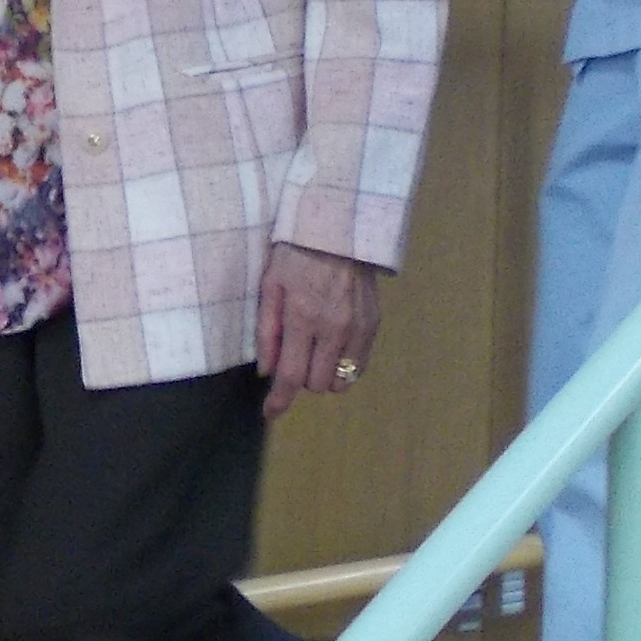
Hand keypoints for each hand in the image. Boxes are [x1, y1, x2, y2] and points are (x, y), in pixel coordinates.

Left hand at [254, 243, 383, 420]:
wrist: (341, 226)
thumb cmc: (296, 253)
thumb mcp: (271, 285)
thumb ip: (267, 331)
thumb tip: (266, 371)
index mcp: (303, 318)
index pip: (291, 376)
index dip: (279, 401)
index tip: (270, 413)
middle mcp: (334, 329)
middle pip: (318, 384)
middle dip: (302, 378)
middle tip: (295, 357)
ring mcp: (358, 328)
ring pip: (342, 380)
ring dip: (325, 375)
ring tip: (316, 353)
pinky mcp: (374, 324)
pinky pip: (360, 365)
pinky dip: (345, 366)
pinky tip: (335, 348)